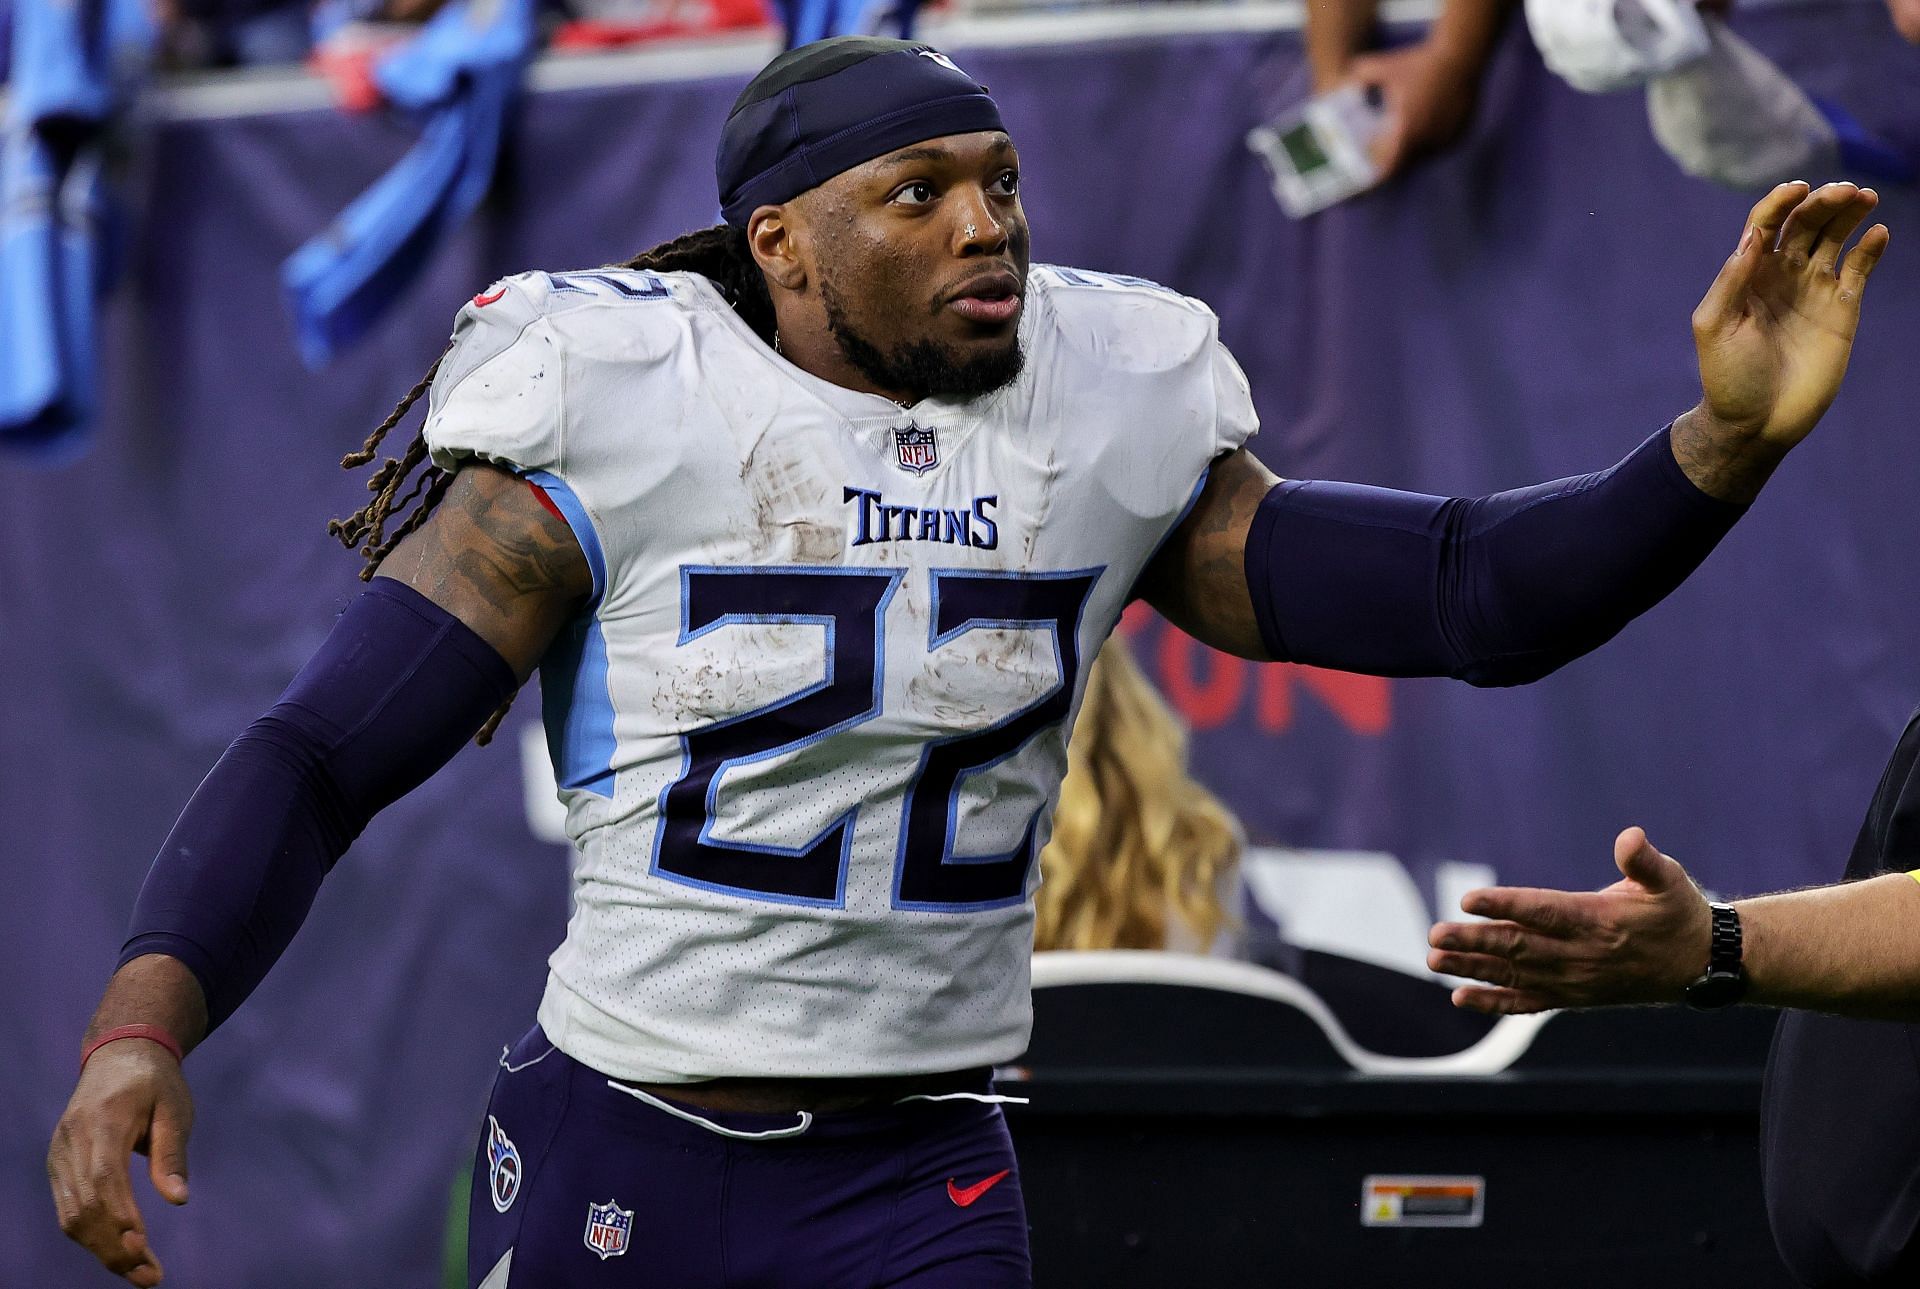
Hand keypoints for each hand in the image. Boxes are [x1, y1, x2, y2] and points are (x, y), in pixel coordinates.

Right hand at [48, 1042, 193, 1285]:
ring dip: (101, 1250)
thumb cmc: (155, 1082)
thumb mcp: (175, 1108)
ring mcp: (59, 1154)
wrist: (119, 1055)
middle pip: (83, 1206)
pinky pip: (68, 1208)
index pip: (104, 1179)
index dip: (120, 1217)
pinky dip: (89, 1235)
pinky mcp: (58, 1164)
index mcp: (104, 1121)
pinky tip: (118, 1252)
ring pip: (70, 1215)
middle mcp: (72, 1140)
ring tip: (139, 1272)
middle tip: (149, 1276)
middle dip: (114, 1247)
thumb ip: (172, 1153)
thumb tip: (179, 1200)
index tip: (144, 1248)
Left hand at [1345, 40, 1481, 179]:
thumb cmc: (1419, 61)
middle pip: (1406, 163)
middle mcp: (1428, 142)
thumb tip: (1344, 86)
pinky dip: (1429, 141)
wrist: (1462, 54)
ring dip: (1412, 151)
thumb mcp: (1383, 66)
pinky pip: (1440, 146)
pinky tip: (1422, 128)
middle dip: (1393, 161)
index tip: (1365, 185)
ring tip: (1402, 140)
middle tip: (1380, 159)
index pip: (1389, 170)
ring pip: (1424, 155)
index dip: (1376, 180)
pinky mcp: (1460, 135)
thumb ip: (1359, 77)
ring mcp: (1446, 140)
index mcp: (1407, 133)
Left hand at [1426, 827, 1712, 1014]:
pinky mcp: (1574, 997)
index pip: (1542, 912)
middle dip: (1474, 940)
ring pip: (1516, 974)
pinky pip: (1528, 1002)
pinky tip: (1461, 997)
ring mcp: (1576, 981)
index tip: (1467, 899)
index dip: (1504, 905)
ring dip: (1473, 967)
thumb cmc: (1679, 913)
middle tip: (1434, 934)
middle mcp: (1582, 955)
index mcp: (1599, 921)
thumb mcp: (1670, 881)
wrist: (1701, 966)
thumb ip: (1645, 861)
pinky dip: (1494, 1002)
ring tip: (1434, 959)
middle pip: (1519, 947)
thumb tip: (1631, 836)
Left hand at [1686, 181, 1888, 467]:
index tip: (1797, 188)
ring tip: (1864, 195)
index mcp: (1748, 274)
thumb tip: (1753, 237)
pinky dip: (1870, 248)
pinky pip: (1859, 269)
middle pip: (1805, 223)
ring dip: (1848, 213)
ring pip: (1835, 237)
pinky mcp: (1842, 310)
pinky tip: (1877, 233)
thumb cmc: (1728, 377)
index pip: (1765, 224)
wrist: (1757, 422)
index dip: (1780, 201)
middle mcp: (1782, 275)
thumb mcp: (1714, 327)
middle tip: (1843, 191)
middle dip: (1822, 201)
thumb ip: (1731, 281)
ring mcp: (1814, 290)